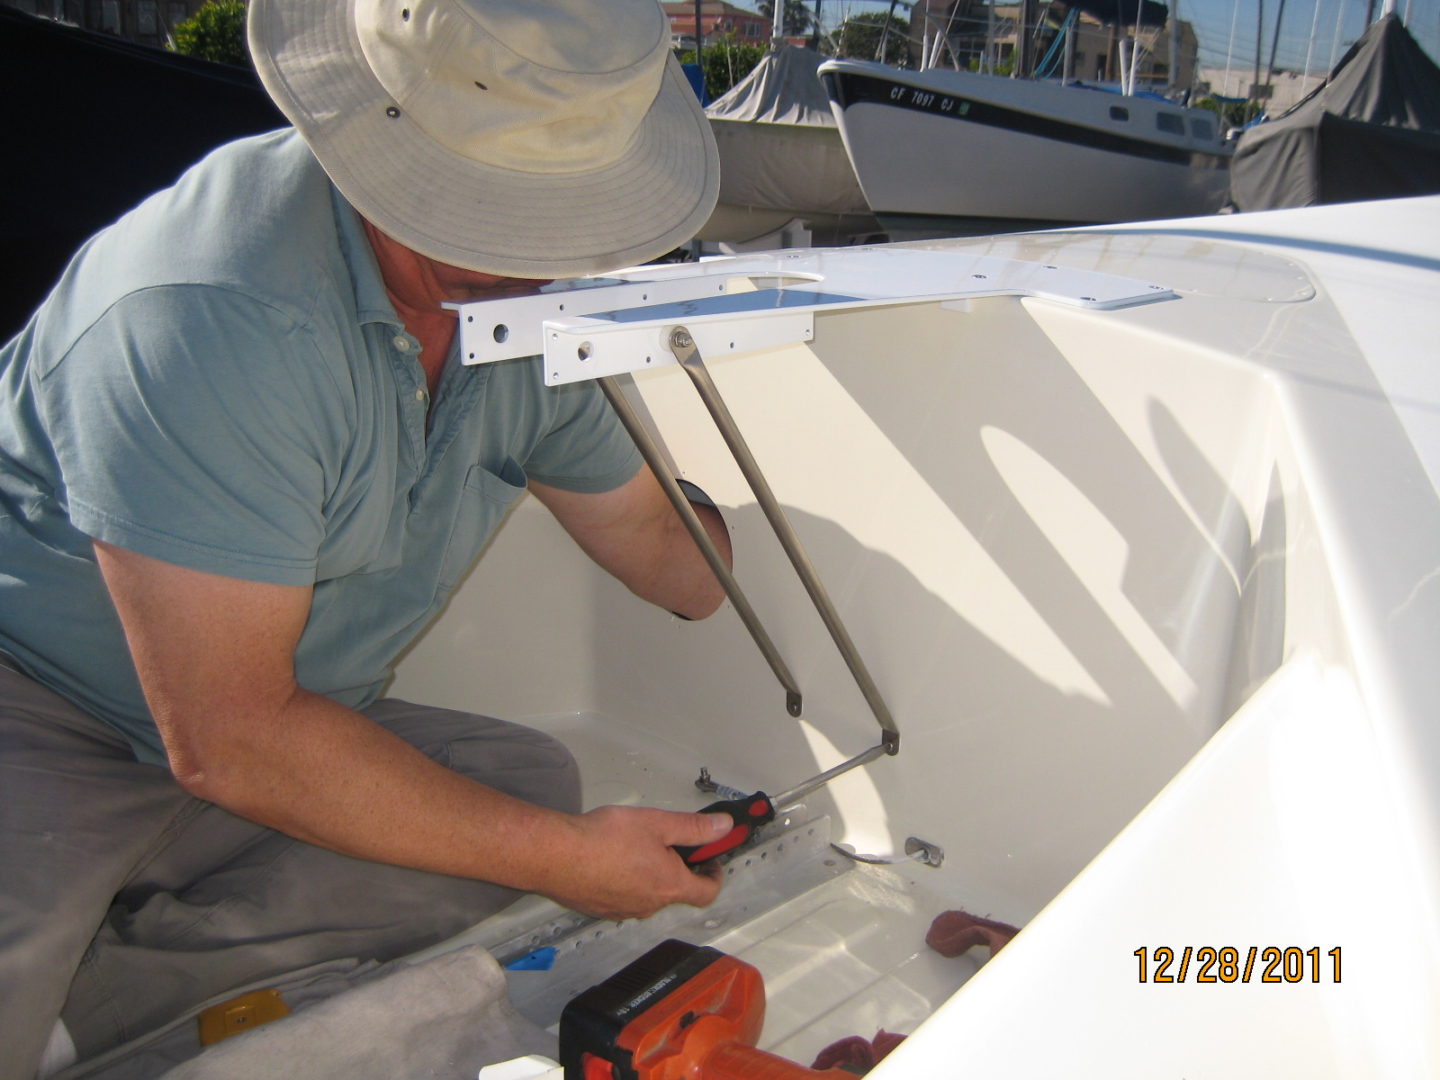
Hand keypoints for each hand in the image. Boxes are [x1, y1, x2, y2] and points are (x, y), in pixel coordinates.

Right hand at [535, 806, 731, 920]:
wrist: (556, 856)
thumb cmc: (604, 840)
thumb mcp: (658, 823)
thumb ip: (694, 828)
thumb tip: (723, 828)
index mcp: (669, 886)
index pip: (707, 892)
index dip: (714, 874)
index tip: (710, 858)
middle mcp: (648, 905)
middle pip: (675, 891)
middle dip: (678, 867)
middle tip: (668, 842)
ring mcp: (623, 910)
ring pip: (647, 894)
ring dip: (650, 874)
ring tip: (634, 845)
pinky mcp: (600, 909)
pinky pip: (622, 896)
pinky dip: (625, 880)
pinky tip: (610, 858)